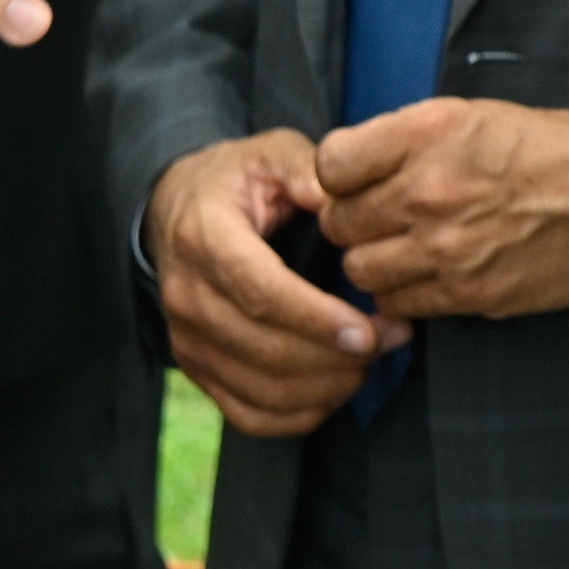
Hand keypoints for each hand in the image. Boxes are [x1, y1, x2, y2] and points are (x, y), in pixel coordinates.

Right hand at [149, 129, 403, 436]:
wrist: (175, 205)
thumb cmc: (237, 178)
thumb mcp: (274, 153)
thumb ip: (313, 172)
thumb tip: (351, 202)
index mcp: (207, 239)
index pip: (262, 293)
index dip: (317, 319)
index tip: (368, 331)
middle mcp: (188, 295)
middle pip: (264, 348)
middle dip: (336, 356)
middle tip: (392, 339)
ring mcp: (187, 338)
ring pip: (258, 387)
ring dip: (324, 386)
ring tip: (372, 361)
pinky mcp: (195, 366)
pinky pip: (244, 412)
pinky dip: (294, 416)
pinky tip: (334, 393)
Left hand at [316, 98, 568, 319]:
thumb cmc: (549, 150)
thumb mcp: (476, 115)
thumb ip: (408, 140)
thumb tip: (352, 172)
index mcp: (432, 132)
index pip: (331, 163)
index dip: (337, 174)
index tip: (355, 180)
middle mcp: (430, 189)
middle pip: (338, 222)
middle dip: (354, 220)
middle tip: (384, 217)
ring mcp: (446, 247)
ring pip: (360, 269)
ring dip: (376, 260)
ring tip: (406, 248)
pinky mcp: (467, 292)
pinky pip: (399, 302)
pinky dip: (405, 291)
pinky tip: (431, 273)